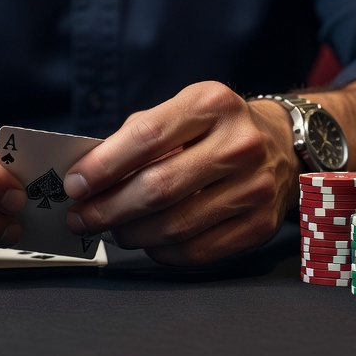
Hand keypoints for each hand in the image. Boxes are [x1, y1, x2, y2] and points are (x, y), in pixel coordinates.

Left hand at [63, 81, 298, 265]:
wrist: (281, 145)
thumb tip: (87, 179)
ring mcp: (255, 187)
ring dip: (130, 234)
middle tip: (81, 217)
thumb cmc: (214, 129)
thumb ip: (137, 137)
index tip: (75, 186)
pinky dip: (161, 251)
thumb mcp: (181, 112)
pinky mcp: (261, 225)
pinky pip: (196, 251)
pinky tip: (148, 241)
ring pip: (174, 226)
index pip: (146, 137)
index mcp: (213, 104)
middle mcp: (240, 144)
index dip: (103, 167)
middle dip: (108, 209)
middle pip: (158, 188)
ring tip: (112, 229)